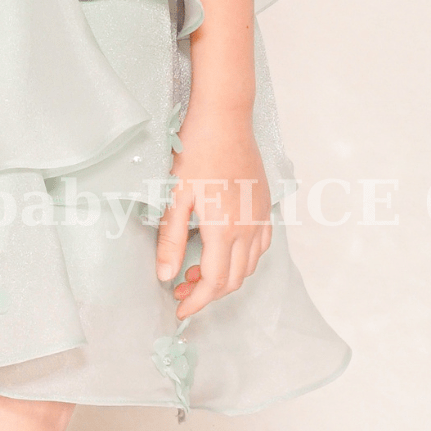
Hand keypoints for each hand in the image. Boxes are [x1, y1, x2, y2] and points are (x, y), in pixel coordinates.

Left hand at [154, 117, 272, 321]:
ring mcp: (260, 217)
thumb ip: (170, 240)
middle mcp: (248, 229)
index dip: (197, 302)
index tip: (180, 310)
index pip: (214, 282)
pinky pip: (261, 246)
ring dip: (226, 277)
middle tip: (181, 290)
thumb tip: (165, 276)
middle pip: (234, 280)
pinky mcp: (264, 206)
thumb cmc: (196, 153)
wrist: (225, 119)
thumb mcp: (174, 197)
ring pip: (250, 265)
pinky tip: (224, 251)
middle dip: (207, 293)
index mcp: (224, 230)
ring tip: (196, 270)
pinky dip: (244, 260)